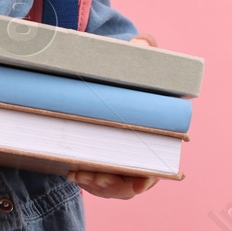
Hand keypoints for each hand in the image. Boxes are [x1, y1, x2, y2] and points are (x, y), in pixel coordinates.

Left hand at [71, 32, 162, 197]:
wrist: (111, 74)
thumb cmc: (129, 67)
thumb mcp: (135, 56)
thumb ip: (141, 50)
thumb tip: (139, 45)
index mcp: (160, 131)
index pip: (159, 164)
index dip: (148, 177)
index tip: (137, 185)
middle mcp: (144, 150)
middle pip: (133, 182)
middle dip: (114, 184)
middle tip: (96, 177)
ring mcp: (125, 156)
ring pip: (115, 185)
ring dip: (98, 184)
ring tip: (78, 174)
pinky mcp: (107, 158)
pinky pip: (100, 179)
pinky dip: (88, 178)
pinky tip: (71, 171)